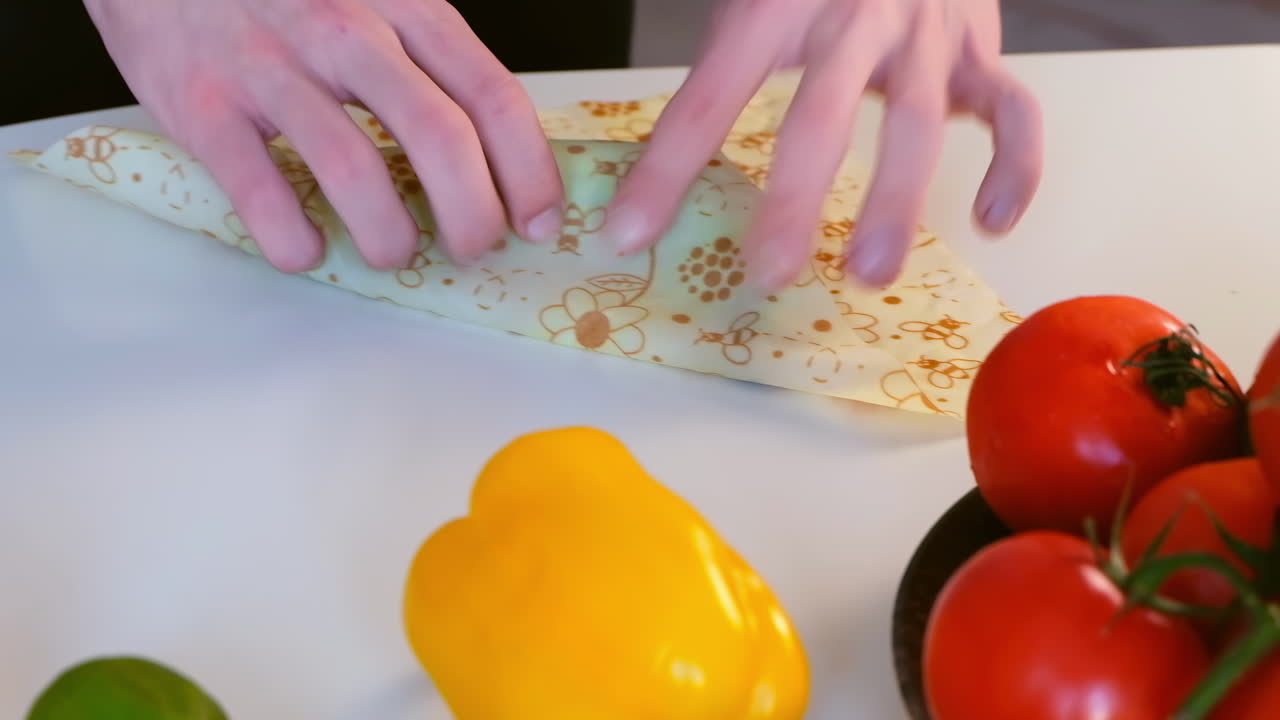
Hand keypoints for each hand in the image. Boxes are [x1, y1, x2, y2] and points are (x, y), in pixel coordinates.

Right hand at [85, 0, 565, 272]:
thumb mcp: (376, 2)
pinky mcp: (206, 106)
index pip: (492, 95)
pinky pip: (263, 194)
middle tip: (470, 248)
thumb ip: (431, 65)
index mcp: (403, 6)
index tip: (539, 223)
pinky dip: (296, 241)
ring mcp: (273, 67)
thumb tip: (497, 159)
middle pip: (440, 139)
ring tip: (391, 251)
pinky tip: (307, 247)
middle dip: (472, 217)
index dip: (529, 171)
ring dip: (390, 237)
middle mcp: (346, 31)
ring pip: (358, 172)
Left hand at [605, 0, 1042, 289]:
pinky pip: (1014, 111)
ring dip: (896, 201)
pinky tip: (993, 222)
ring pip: (919, 121)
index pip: (709, 94)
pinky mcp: (981, 49)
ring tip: (868, 274)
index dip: (666, 168)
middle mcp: (854, 17)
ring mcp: (925, 34)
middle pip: (821, 114)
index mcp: (774, 5)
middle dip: (796, 199)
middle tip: (769, 273)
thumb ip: (716, 67)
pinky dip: (1015, 167)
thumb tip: (649, 157)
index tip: (628, 236)